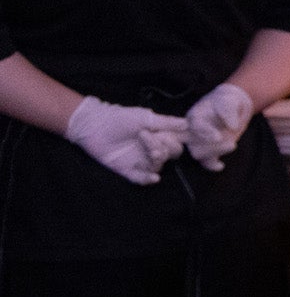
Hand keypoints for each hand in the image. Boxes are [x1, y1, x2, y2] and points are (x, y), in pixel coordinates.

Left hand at [64, 96, 188, 185]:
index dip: (174, 142)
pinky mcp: (127, 170)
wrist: (93, 125)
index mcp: (158, 137)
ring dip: (156, 161)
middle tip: (151, 141)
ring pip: (156, 167)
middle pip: (168, 156)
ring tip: (151, 151)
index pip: (175, 145)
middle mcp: (151, 150)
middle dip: (164, 150)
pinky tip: (154, 178)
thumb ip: (166, 122)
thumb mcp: (145, 117)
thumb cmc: (120, 118)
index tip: (166, 135)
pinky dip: (148, 179)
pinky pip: (141, 179)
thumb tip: (187, 124)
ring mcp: (140, 161)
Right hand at [184, 81, 255, 171]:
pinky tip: (221, 165)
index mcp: (195, 116)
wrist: (234, 106)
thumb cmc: (229, 100)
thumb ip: (228, 109)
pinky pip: (205, 162)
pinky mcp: (210, 149)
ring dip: (214, 153)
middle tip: (231, 144)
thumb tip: (231, 126)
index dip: (205, 133)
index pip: (195, 127)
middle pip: (192, 144)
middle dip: (210, 147)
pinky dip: (212, 165)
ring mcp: (201, 141)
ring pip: (198, 153)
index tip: (218, 137)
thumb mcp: (230, 98)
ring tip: (233, 144)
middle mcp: (194, 130)